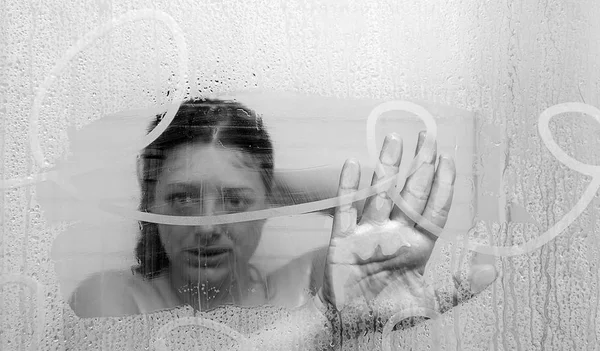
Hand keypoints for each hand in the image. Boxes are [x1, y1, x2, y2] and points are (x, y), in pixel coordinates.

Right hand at [318, 131, 497, 331]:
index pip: (434, 208)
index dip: (443, 184)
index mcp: (417, 245)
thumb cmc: (387, 314)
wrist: (348, 323)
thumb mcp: (428, 303)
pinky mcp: (343, 239)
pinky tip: (353, 164)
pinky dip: (348, 187)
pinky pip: (346, 209)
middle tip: (428, 136)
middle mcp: (394, 232)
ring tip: (394, 140)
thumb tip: (493, 269)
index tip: (449, 159)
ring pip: (380, 193)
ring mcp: (368, 232)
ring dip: (387, 167)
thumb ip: (459, 287)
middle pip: (410, 192)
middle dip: (420, 164)